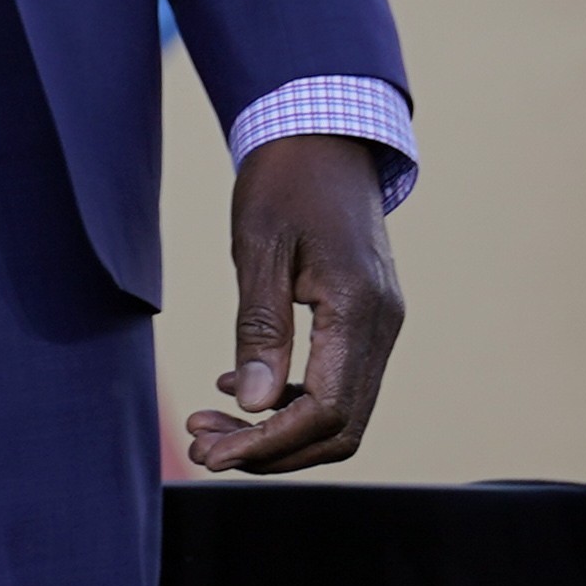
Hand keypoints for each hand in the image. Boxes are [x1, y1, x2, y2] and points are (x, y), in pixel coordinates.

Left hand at [185, 132, 401, 475]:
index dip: (269, 444)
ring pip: (341, 412)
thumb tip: (251, 405)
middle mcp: (383, 325)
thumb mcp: (259, 248)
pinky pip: (339, 381)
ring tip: (211, 424)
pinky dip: (291, 400)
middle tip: (203, 446)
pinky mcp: (368, 319)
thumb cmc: (285, 180)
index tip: (211, 452)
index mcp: (359, 308)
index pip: (326, 411)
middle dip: (270, 449)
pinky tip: (238, 388)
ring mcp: (382, 324)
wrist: (322, 133)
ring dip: (277, 430)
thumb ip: (260, 329)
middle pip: (339, 428)